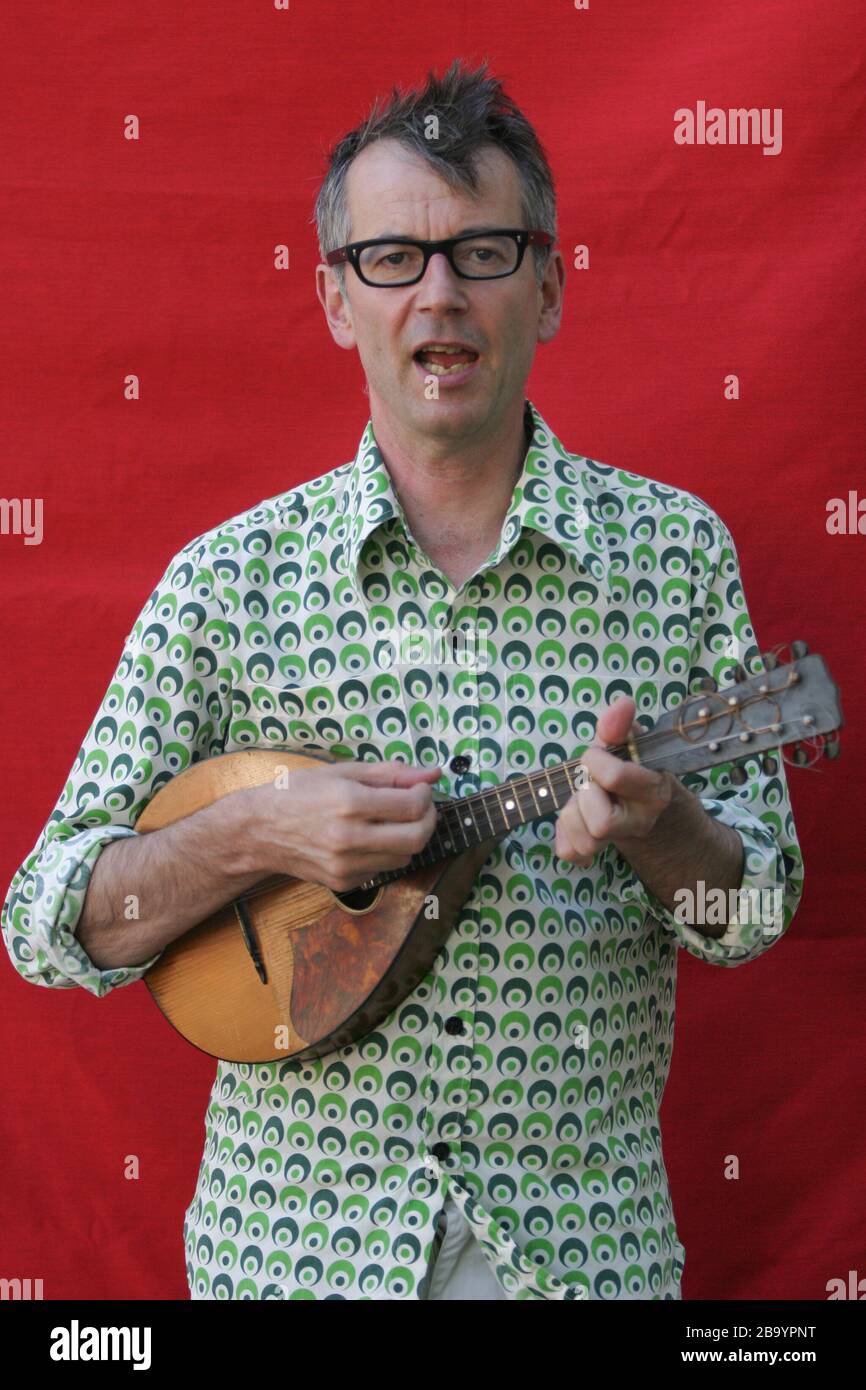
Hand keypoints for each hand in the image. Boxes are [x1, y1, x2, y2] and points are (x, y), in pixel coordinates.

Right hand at [241, 758, 442, 890]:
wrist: (257, 831)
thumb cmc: (297, 793)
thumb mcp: (340, 772)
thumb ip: (389, 773)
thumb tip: (433, 772)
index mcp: (349, 802)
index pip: (412, 805)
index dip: (425, 795)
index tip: (420, 788)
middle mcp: (349, 837)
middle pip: (417, 838)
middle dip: (428, 820)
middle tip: (420, 807)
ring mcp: (346, 865)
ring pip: (405, 857)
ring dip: (408, 838)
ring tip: (392, 821)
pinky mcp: (343, 883)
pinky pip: (382, 869)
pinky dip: (385, 853)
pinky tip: (367, 839)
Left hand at [554, 697, 675, 866]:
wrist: (647, 811)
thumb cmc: (633, 771)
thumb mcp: (629, 745)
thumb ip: (620, 727)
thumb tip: (623, 703)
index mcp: (653, 792)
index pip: (614, 778)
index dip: (595, 761)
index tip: (595, 756)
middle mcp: (640, 822)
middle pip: (600, 822)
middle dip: (584, 795)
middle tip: (590, 782)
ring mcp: (619, 841)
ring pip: (585, 841)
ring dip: (572, 814)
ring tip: (584, 799)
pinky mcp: (594, 853)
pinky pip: (569, 852)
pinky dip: (564, 835)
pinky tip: (575, 818)